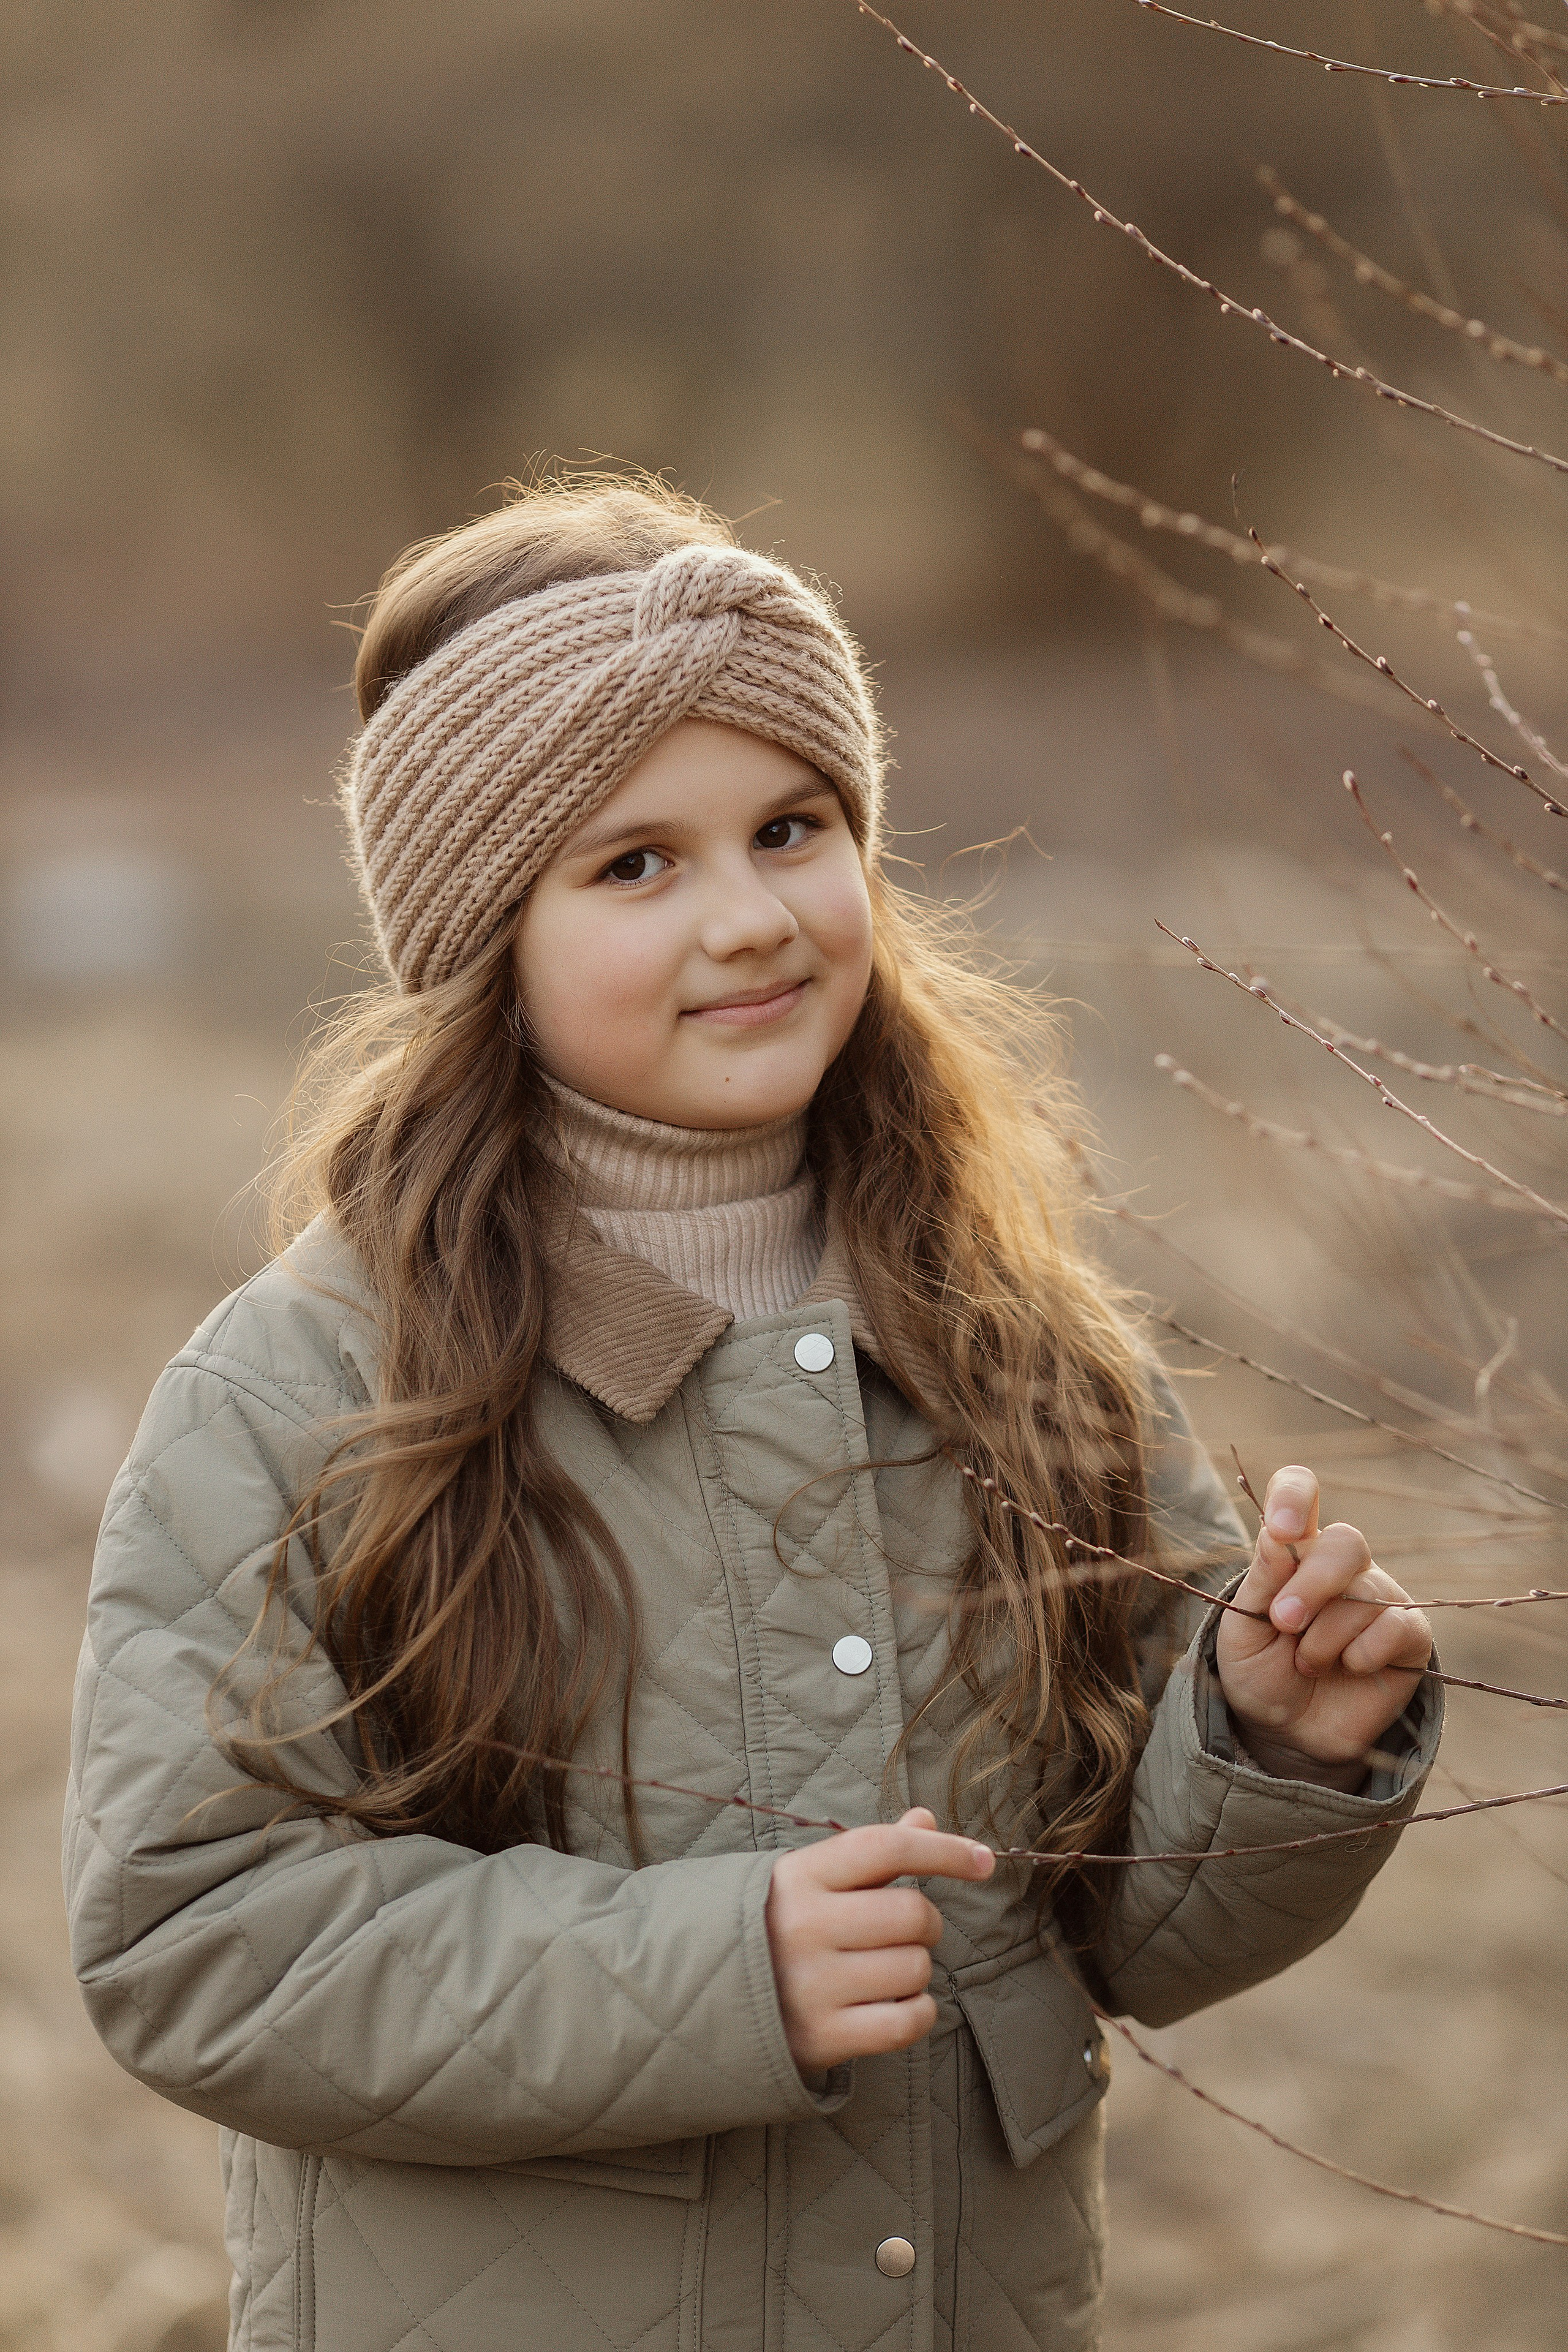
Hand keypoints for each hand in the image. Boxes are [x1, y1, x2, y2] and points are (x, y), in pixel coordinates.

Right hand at [765, 1808, 994, 2071]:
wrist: (699, 2000)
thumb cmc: (772, 1927)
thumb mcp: (808, 1879)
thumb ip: (870, 1853)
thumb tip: (927, 1819)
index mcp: (800, 1876)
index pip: (887, 1848)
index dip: (944, 1850)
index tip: (983, 1861)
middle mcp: (804, 1926)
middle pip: (913, 1913)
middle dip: (925, 1924)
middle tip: (902, 1933)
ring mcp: (811, 1985)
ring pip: (915, 1968)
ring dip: (915, 1970)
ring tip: (880, 1971)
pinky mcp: (820, 2037)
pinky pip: (906, 2022)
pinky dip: (917, 2013)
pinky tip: (894, 2005)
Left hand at [1216, 1465, 1431, 1791]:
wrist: (1288, 1734)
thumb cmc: (1260, 1672)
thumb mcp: (1243, 1629)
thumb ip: (1262, 1582)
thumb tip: (1279, 1535)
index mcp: (1294, 1549)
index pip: (1300, 1489)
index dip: (1294, 1496)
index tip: (1282, 1529)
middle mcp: (1340, 1565)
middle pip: (1345, 1542)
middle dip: (1311, 1586)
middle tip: (1284, 1623)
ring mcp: (1378, 1597)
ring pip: (1364, 1595)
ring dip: (1324, 1639)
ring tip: (1307, 1664)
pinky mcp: (1409, 1635)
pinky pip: (1397, 1626)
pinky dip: (1364, 1653)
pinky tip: (1350, 1669)